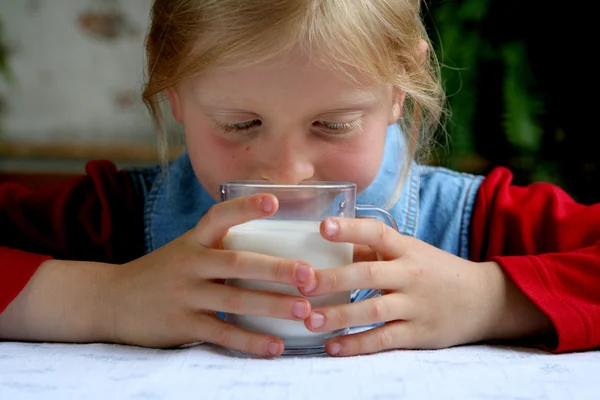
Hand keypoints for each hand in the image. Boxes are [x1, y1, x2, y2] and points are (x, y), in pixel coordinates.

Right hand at [109, 194, 315, 356]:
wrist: (111, 300)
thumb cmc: (162, 273)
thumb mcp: (185, 251)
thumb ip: (219, 248)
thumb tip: (272, 249)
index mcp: (194, 241)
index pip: (220, 217)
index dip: (246, 207)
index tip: (275, 201)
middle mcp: (190, 264)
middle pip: (238, 262)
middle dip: (277, 269)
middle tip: (309, 275)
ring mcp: (184, 295)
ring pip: (235, 299)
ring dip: (272, 305)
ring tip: (303, 310)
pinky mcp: (181, 325)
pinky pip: (222, 333)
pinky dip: (250, 341)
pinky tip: (275, 346)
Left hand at [300, 217, 553, 355]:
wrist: (485, 300)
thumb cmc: (437, 271)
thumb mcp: (411, 252)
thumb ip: (374, 249)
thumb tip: (332, 242)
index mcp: (407, 249)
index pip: (376, 232)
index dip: (350, 229)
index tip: (322, 227)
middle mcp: (410, 274)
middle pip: (368, 274)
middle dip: (333, 279)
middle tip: (302, 285)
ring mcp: (416, 305)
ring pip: (373, 310)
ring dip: (339, 316)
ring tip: (309, 320)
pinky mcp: (419, 333)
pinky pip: (384, 339)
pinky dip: (357, 344)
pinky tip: (333, 347)